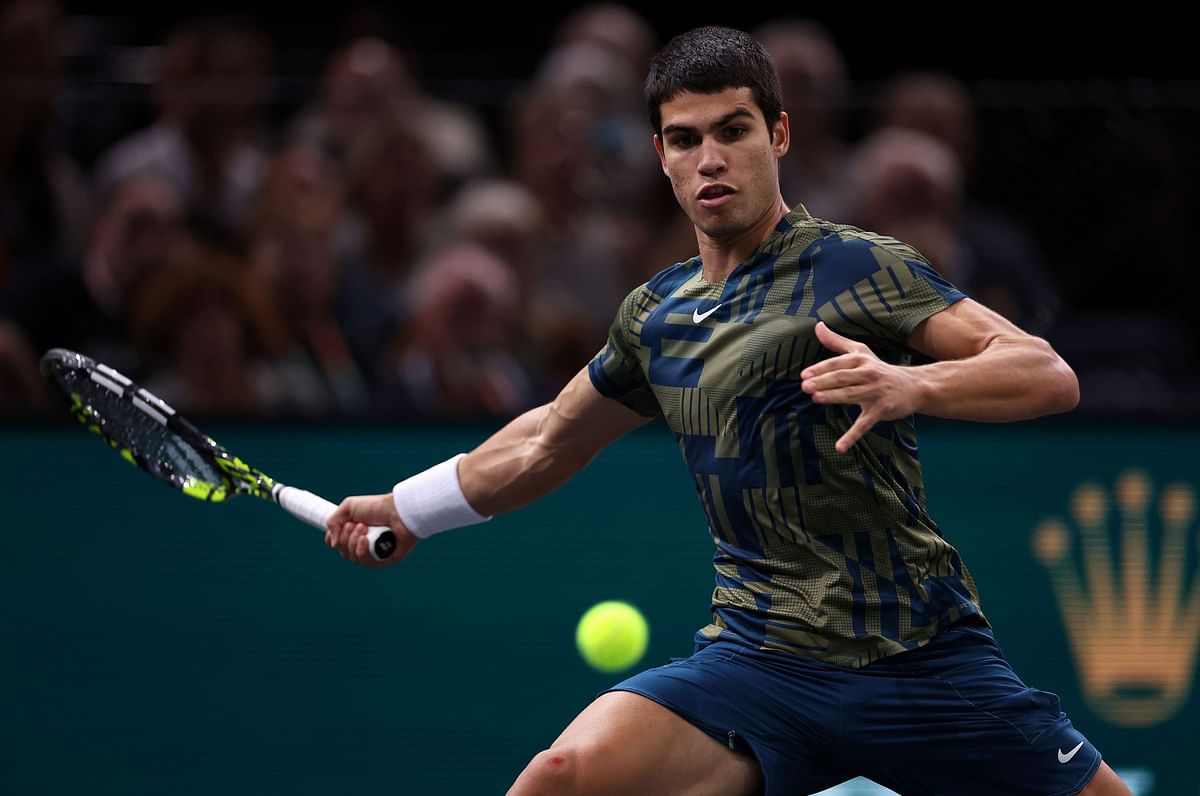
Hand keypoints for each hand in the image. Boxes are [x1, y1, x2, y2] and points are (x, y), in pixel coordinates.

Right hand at [324, 493, 418, 567]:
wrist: (398, 510)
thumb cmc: (377, 507)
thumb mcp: (348, 507)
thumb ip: (333, 522)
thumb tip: (333, 545)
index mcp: (355, 533)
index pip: (337, 544)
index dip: (333, 539)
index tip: (336, 530)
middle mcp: (363, 544)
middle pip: (343, 552)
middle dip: (345, 537)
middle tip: (357, 524)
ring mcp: (374, 553)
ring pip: (353, 558)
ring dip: (353, 542)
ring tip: (364, 528)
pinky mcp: (384, 560)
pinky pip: (366, 563)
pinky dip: (362, 550)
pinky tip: (365, 539)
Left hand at [801, 322, 922, 452]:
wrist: (914, 386)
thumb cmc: (880, 369)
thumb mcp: (861, 352)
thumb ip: (836, 341)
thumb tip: (817, 325)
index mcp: (860, 360)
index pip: (837, 363)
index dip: (821, 369)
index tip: (804, 375)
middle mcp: (868, 374)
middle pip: (843, 378)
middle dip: (824, 381)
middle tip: (806, 387)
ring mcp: (875, 393)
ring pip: (851, 395)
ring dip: (834, 397)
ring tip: (816, 399)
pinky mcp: (881, 411)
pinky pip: (864, 424)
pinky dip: (852, 436)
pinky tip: (840, 447)